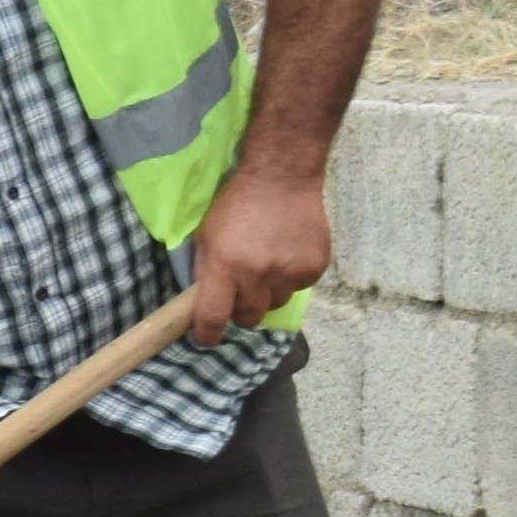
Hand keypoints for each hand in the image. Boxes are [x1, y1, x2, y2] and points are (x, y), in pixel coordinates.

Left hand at [183, 161, 330, 340]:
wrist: (282, 178)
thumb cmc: (236, 206)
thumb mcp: (206, 236)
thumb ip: (204, 271)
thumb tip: (202, 304)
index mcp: (224, 266)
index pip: (214, 317)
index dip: (208, 334)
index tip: (207, 338)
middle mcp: (258, 274)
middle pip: (249, 317)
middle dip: (241, 309)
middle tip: (241, 290)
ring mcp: (290, 271)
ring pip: (275, 304)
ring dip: (268, 292)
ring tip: (266, 264)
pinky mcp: (314, 267)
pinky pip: (299, 287)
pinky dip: (291, 278)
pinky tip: (286, 254)